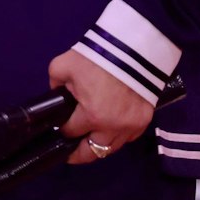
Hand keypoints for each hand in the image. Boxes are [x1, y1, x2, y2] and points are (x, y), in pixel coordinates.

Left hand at [51, 48, 154, 165]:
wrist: (134, 46)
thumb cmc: (97, 56)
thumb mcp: (63, 66)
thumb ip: (55, 84)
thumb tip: (57, 95)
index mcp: (92, 116)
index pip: (71, 133)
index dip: (62, 129)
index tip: (60, 126)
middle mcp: (112, 127)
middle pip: (92, 152)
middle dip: (78, 153)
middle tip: (70, 152)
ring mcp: (131, 125)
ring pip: (112, 148)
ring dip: (99, 145)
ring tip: (90, 139)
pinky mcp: (145, 120)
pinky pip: (128, 138)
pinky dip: (118, 136)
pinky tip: (110, 128)